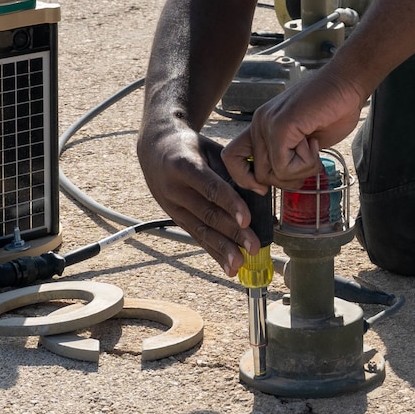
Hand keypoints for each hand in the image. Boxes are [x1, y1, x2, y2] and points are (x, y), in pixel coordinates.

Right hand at [136, 126, 259, 275]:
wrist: (155, 149)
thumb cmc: (189, 147)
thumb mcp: (209, 148)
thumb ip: (231, 169)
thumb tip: (259, 191)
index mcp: (183, 165)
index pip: (210, 188)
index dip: (229, 204)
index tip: (247, 219)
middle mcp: (175, 189)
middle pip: (207, 214)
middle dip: (232, 233)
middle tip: (253, 247)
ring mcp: (172, 207)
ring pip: (200, 230)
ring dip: (222, 250)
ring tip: (239, 264)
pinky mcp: (175, 218)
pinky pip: (196, 237)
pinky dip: (214, 252)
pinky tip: (228, 266)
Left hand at [222, 64, 368, 192]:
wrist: (348, 82)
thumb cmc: (333, 110)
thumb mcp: (305, 142)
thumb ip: (289, 157)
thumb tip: (283, 180)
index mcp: (261, 126)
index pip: (232, 157)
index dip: (245, 179)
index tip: (267, 186)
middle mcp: (259, 124)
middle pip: (258, 175)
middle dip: (288, 179)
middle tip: (310, 162)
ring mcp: (267, 123)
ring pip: (271, 174)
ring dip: (300, 170)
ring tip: (313, 147)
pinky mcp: (281, 125)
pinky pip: (284, 166)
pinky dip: (305, 163)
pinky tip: (314, 143)